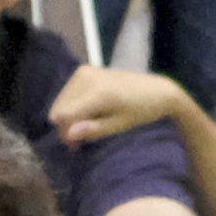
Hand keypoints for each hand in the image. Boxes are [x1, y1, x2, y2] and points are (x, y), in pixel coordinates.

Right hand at [49, 62, 187, 147]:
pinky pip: (66, 94)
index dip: (66, 133)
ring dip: (70, 116)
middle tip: (83, 137)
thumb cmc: (140, 112)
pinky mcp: (84, 70)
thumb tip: (70, 135)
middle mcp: (86, 77)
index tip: (77, 145)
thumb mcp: (118, 126)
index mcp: (97, 92)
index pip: (63, 116)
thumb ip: (93, 130)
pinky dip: (73, 106)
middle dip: (67, 126)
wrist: (156, 90)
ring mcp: (84, 71)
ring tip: (88, 124)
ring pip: (60, 102)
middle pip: (59, 109)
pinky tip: (89, 111)